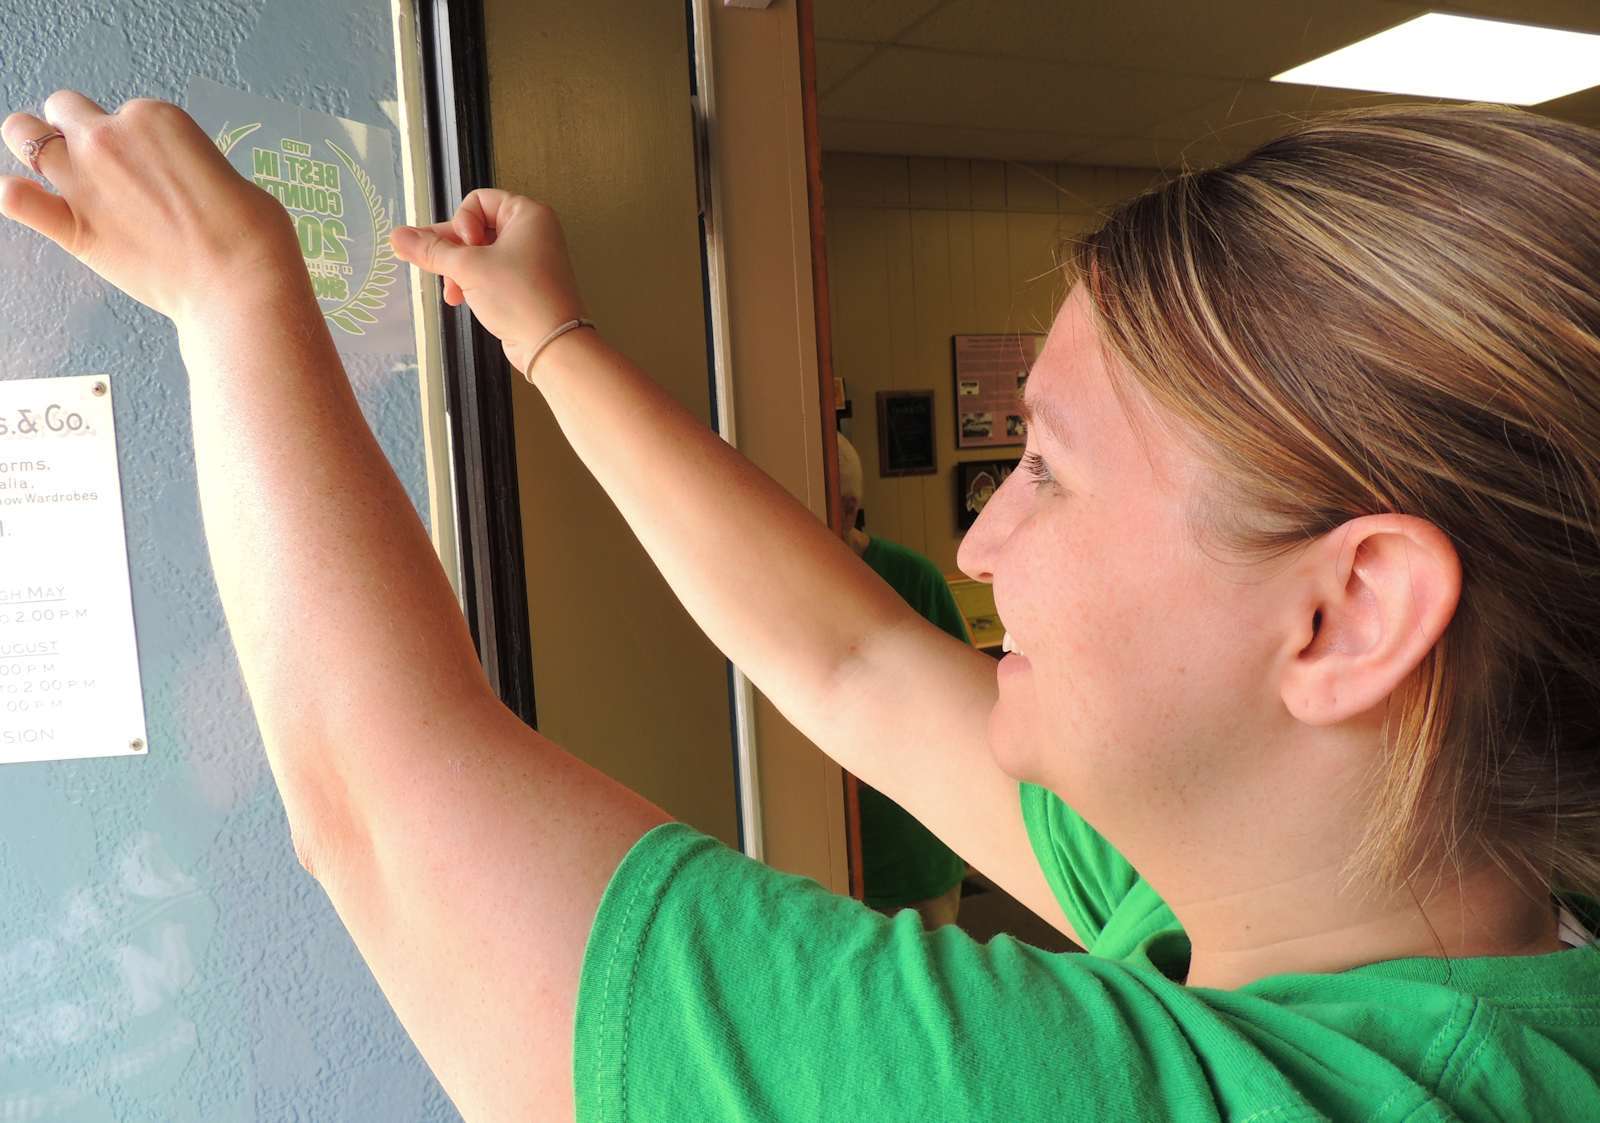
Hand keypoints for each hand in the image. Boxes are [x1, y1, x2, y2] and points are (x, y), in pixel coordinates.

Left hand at [0, 91, 302, 322]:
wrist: (241, 285)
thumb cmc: (249, 235)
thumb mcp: (229, 177)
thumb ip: (190, 167)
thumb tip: (182, 184)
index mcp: (154, 118)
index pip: (125, 112)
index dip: (134, 137)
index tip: (149, 164)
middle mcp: (108, 139)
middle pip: (65, 110)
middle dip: (75, 128)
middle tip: (95, 158)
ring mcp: (83, 182)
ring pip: (23, 135)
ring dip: (32, 146)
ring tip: (49, 167)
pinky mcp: (72, 229)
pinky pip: (14, 199)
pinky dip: (16, 198)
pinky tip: (26, 202)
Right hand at [390, 189, 587, 377]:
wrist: (551, 345)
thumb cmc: (520, 297)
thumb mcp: (468, 268)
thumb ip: (431, 250)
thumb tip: (398, 236)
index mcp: (527, 214)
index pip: (478, 201)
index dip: (462, 223)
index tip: (468, 248)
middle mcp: (531, 232)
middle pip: (474, 229)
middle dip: (452, 252)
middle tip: (434, 267)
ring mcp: (528, 260)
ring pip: (478, 255)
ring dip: (458, 271)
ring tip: (451, 292)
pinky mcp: (523, 284)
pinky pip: (489, 274)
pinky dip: (472, 284)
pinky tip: (459, 299)